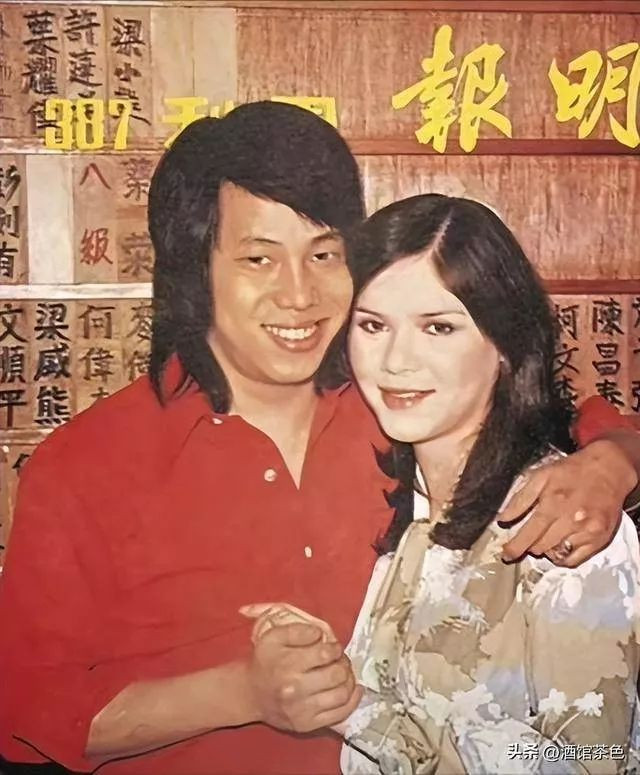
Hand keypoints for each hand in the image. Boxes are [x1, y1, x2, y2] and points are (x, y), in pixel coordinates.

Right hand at [239, 606, 361, 732]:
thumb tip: (321, 634)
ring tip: (344, 673)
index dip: (335, 648)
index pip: (326, 654)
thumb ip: (298, 630)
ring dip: (349, 681)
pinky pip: (340, 715)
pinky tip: (353, 690)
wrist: (250, 694)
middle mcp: (296, 689)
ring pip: (342, 695)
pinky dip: (352, 701)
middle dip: (344, 663)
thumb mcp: (273, 637)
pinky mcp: (308, 725)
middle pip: (337, 675)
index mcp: (288, 664)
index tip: (333, 647)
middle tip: (340, 660)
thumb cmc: (264, 661)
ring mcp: (303, 710)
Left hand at [499, 441, 630, 566]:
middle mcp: (571, 519)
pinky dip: (563, 556)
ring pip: (556, 554)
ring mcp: (587, 531)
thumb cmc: (572, 470)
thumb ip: (520, 498)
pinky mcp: (600, 539)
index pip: (529, 533)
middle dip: (529, 545)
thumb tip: (503, 518)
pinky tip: (560, 544)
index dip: (515, 547)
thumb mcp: (541, 475)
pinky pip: (575, 560)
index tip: (506, 554)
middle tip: (529, 538)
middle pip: (540, 546)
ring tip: (547, 535)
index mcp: (553, 502)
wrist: (608, 468)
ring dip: (546, 549)